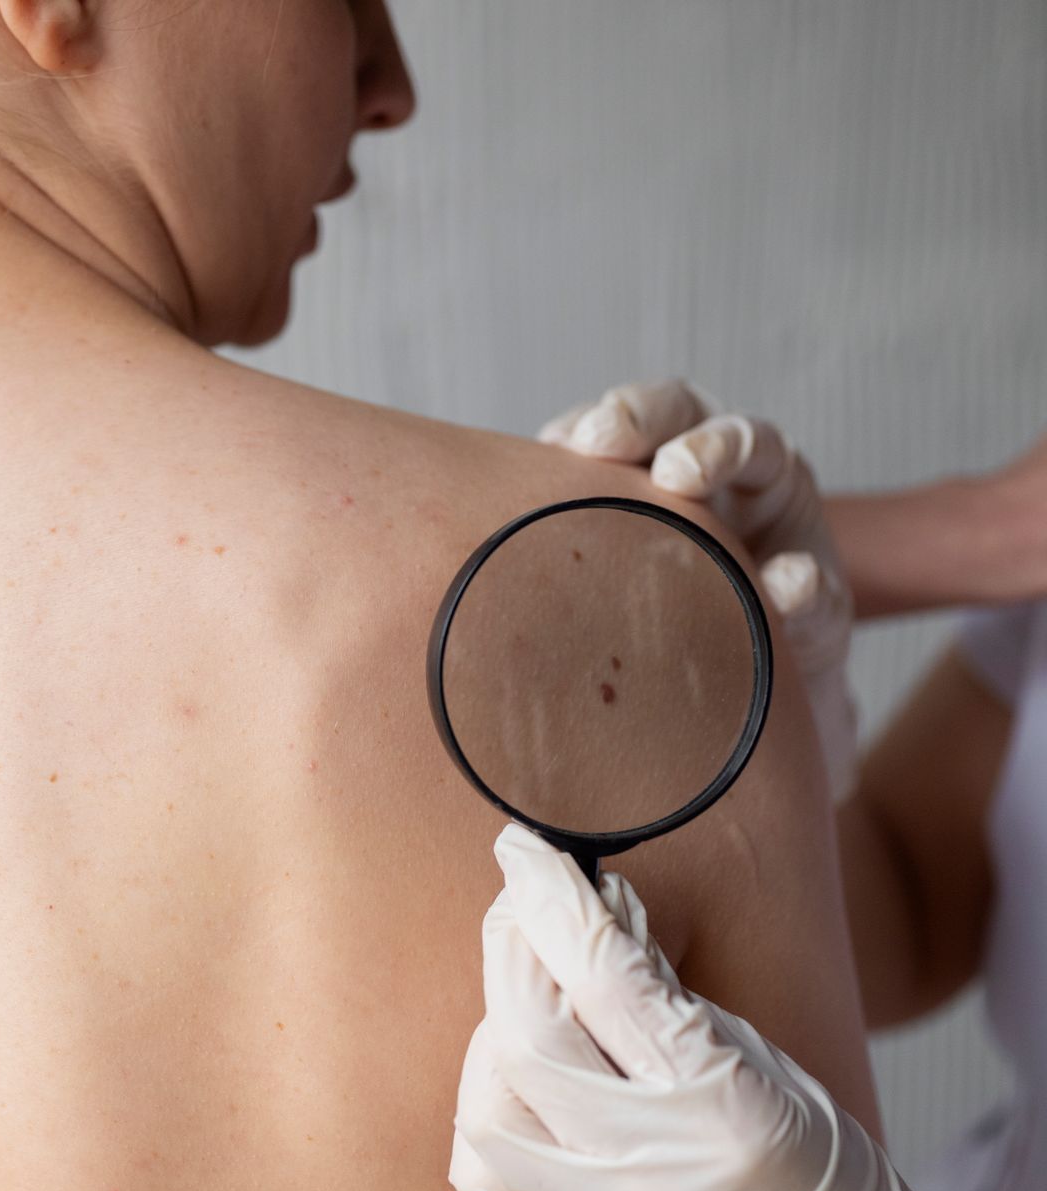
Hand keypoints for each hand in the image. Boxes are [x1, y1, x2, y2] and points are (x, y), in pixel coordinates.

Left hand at [449, 823, 1034, 1190]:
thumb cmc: (813, 1155)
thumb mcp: (758, 1055)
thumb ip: (660, 992)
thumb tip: (583, 906)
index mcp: (725, 1110)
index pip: (610, 982)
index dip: (555, 902)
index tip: (523, 848)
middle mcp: (659, 1175)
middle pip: (529, 1039)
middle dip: (512, 953)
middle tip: (524, 912)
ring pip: (488, 1109)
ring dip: (494, 1034)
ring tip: (532, 1004)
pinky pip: (484, 1175)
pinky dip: (485, 1109)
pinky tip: (516, 1077)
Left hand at [540, 379, 858, 803]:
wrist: (726, 688)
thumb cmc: (641, 611)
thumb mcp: (598, 578)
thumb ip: (557, 553)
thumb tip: (460, 561)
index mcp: (666, 460)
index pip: (646, 416)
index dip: (618, 416)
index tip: (572, 439)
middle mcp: (727, 472)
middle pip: (700, 416)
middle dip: (661, 420)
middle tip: (621, 445)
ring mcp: (780, 519)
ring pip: (767, 457)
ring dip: (721, 452)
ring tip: (681, 475)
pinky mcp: (815, 587)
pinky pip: (814, 581)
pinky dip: (800, 583)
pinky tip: (783, 589)